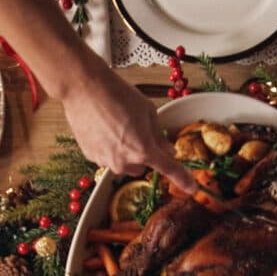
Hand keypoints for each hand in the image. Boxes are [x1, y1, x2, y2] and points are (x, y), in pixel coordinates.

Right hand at [60, 69, 196, 190]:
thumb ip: (159, 135)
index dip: (183, 179)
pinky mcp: (90, 156)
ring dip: (126, 151)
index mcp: (143, 150)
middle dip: (144, 152)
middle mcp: (124, 162)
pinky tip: (104, 127)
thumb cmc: (118, 94)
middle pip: (142, 165)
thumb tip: (168, 150)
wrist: (84, 87)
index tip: (192, 188)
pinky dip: (110, 147)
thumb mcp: (148, 111)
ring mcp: (105, 161)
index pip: (168, 169)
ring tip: (118, 125)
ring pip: (124, 163)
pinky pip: (107, 157)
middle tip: (138, 129)